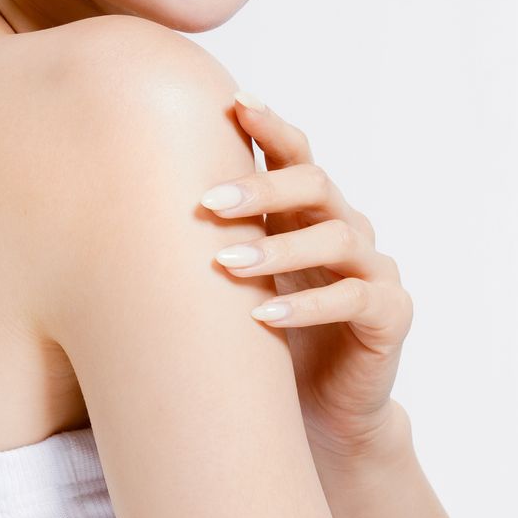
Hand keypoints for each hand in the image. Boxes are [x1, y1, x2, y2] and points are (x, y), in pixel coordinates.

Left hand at [200, 90, 414, 461]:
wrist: (320, 414)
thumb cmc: (269, 341)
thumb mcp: (239, 283)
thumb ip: (215, 239)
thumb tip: (128, 198)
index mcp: (310, 212)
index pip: (296, 155)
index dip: (271, 127)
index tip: (234, 103)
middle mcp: (347, 229)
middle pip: (316, 184)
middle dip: (262, 186)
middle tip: (208, 200)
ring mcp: (373, 269)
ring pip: (335, 237)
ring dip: (278, 248)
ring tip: (228, 264)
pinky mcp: (389, 314)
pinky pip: (354, 298)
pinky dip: (308, 305)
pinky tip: (263, 316)